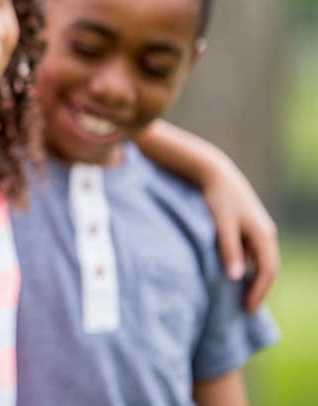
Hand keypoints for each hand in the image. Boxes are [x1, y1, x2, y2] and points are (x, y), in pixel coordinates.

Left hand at [204, 159, 279, 311]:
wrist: (214, 172)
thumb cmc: (217, 198)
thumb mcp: (222, 225)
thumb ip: (228, 250)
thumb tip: (236, 277)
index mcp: (263, 235)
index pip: (267, 272)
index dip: (258, 292)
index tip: (246, 309)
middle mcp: (265, 233)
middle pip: (267, 268)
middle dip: (257, 289)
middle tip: (244, 309)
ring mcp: (257, 229)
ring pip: (258, 260)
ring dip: (251, 278)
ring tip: (237, 296)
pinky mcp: (247, 225)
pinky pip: (250, 252)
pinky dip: (244, 266)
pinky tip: (231, 273)